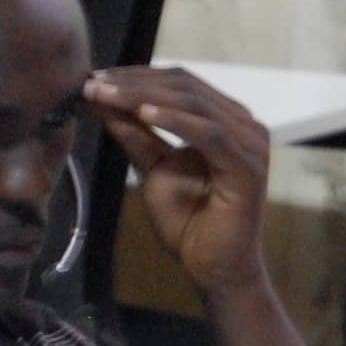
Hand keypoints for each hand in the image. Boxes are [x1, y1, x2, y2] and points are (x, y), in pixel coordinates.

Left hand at [82, 67, 272, 301]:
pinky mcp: (249, 167)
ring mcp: (250, 143)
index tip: (96, 79)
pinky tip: (144, 113)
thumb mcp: (152, 167)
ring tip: (108, 94)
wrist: (212, 269)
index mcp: (225, 120)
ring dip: (145, 96)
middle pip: (185, 86)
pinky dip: (175, 120)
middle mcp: (243, 125)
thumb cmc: (189, 222)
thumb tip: (102, 97)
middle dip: (135, 83)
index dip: (137, 76)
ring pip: (195, 103)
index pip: (179, 83)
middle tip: (94, 84)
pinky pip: (210, 134)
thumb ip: (134, 133)